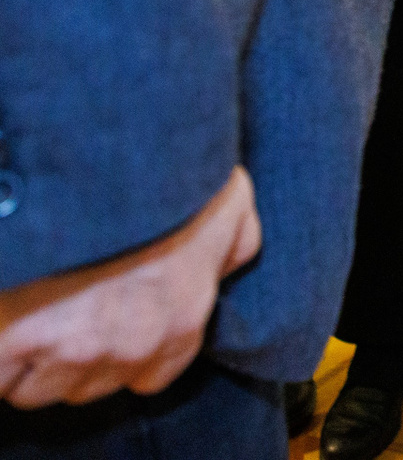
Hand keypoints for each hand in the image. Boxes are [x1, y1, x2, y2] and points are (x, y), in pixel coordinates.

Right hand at [0, 166, 259, 407]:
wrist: (104, 161)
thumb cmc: (167, 178)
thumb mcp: (225, 203)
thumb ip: (233, 243)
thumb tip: (230, 262)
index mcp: (182, 321)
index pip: (152, 375)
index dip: (121, 350)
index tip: (102, 322)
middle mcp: (132, 346)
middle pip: (87, 383)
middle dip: (71, 355)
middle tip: (60, 306)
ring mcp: (72, 347)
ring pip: (35, 386)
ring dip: (25, 358)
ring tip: (32, 304)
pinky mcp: (13, 340)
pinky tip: (7, 323)